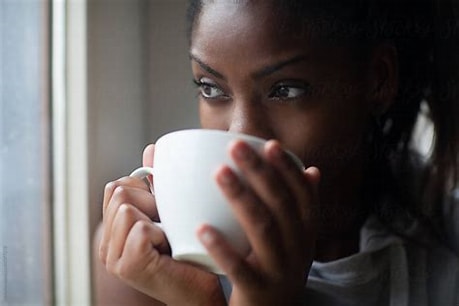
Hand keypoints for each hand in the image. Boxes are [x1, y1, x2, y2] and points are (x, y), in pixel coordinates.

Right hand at [99, 144, 224, 305]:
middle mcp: (106, 243)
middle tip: (167, 226)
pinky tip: (170, 249)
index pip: (116, 186)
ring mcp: (112, 257)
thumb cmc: (190, 252)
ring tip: (168, 238)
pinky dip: (161, 234)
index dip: (144, 191)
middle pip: (119, 191)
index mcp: (113, 228)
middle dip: (150, 201)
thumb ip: (157, 184)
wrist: (203, 290)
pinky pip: (141, 228)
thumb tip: (152, 149)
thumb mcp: (169, 211)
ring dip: (156, 218)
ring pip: (126, 206)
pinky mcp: (127, 266)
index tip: (162, 212)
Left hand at [197, 140, 319, 305]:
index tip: (269, 144)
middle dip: (259, 171)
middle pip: (281, 204)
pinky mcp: (259, 291)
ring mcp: (280, 270)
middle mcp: (298, 248)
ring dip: (241, 198)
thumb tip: (312, 170)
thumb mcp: (294, 238)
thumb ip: (299, 206)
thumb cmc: (277, 267)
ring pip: (263, 229)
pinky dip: (223, 247)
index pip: (302, 194)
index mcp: (305, 232)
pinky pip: (240, 269)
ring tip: (219, 173)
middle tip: (234, 146)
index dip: (287, 168)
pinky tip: (202, 227)